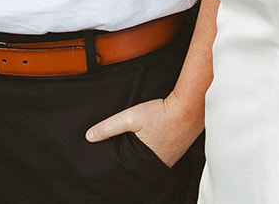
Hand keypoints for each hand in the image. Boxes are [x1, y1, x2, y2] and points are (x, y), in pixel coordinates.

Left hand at [85, 95, 201, 167]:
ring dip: (143, 158)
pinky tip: (152, 143)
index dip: (118, 169)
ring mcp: (170, 159)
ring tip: (136, 150)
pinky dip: (155, 152)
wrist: (189, 107)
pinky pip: (162, 156)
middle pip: (139, 167)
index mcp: (146, 161)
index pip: (127, 171)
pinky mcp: (177, 151)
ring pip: (151, 162)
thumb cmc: (162, 112)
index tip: (110, 167)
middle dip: (130, 163)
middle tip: (122, 156)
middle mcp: (159, 164)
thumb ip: (109, 127)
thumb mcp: (130, 117)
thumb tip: (89, 136)